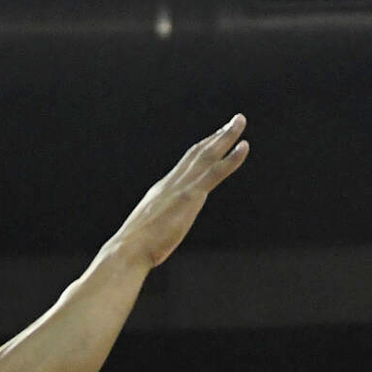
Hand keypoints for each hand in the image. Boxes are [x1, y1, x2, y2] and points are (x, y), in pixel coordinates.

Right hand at [108, 117, 248, 271]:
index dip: (202, 148)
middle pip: (198, 152)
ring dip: (226, 136)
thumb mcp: (147, 233)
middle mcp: (172, 182)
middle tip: (234, 121)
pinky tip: (244, 146)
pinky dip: (231, 159)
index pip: (186, 164)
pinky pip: (215, 173)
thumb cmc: (134, 250)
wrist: (128, 250)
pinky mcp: (190, 197)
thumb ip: (156, 228)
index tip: (215, 138)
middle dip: (217, 136)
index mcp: (162, 190)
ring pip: (207, 155)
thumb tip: (154, 238)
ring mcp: (181, 187)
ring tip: (240, 121)